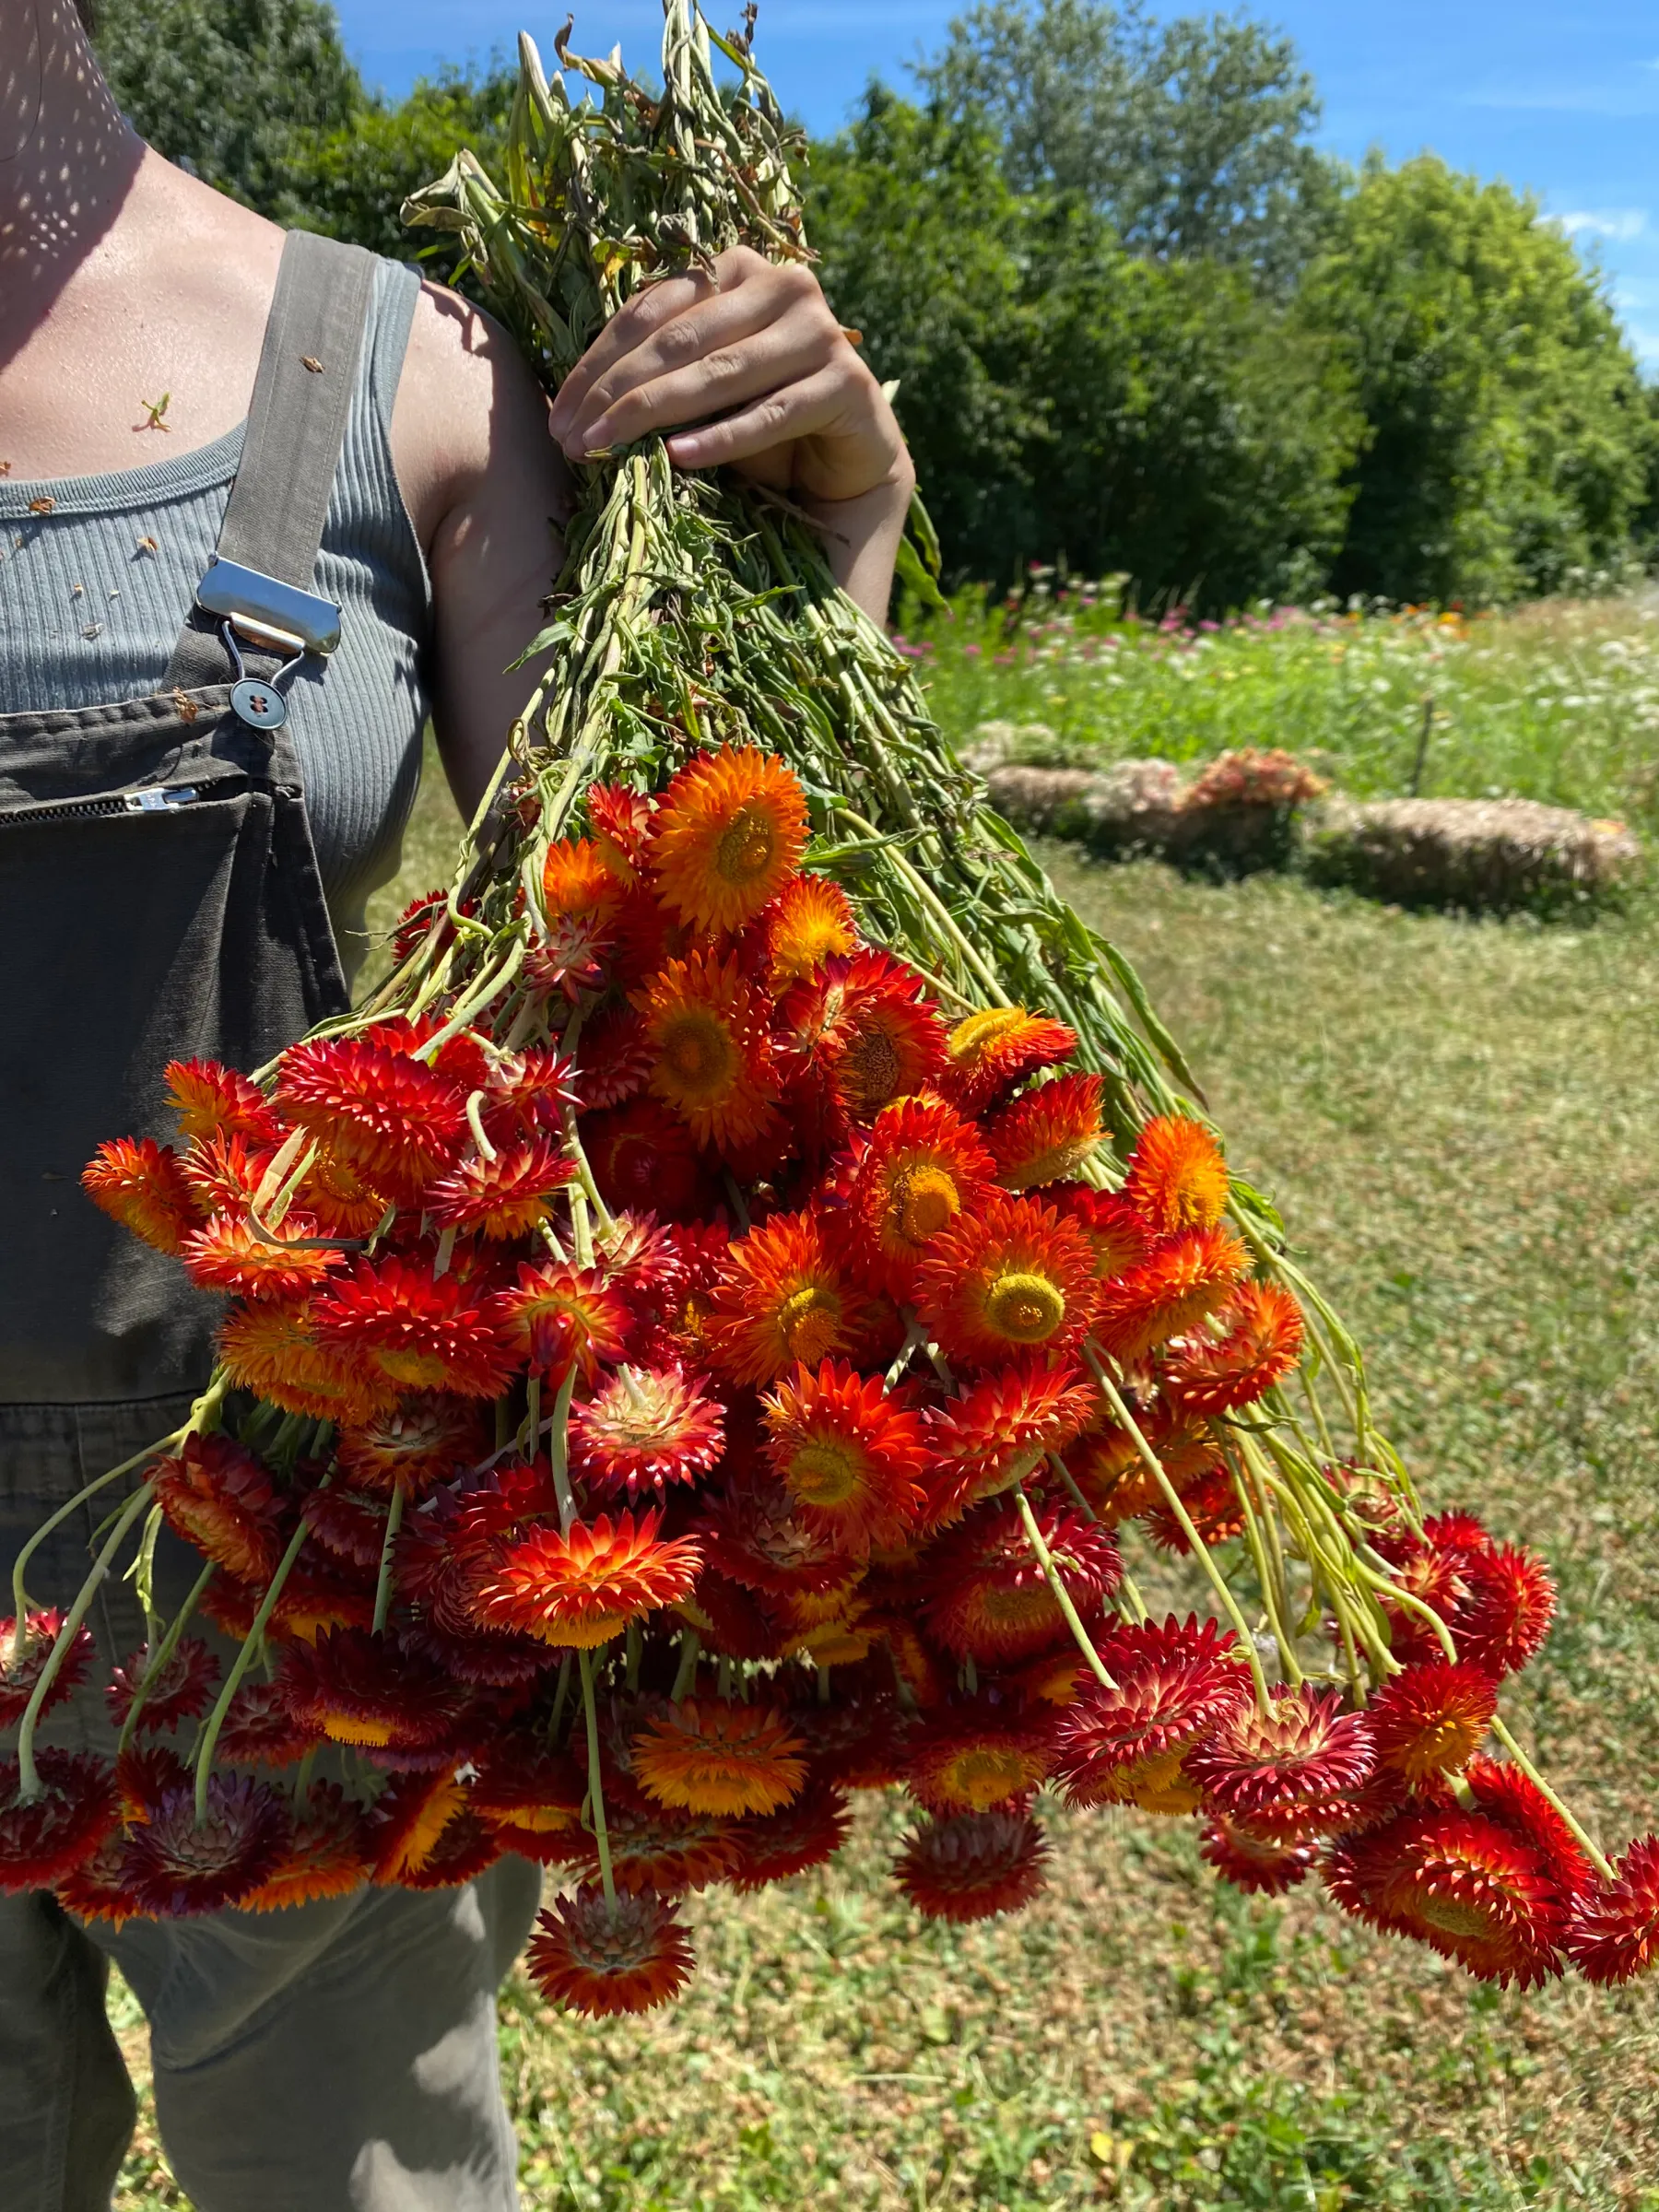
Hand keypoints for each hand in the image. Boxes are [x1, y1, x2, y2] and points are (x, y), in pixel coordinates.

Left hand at [547, 245, 911, 504]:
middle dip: (616, 392)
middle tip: (572, 441)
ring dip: (654, 414)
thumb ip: (660, 370)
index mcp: (737, 269)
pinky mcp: (847, 384)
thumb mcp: (704, 386)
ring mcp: (820, 332)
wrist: (847, 457)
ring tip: (606, 449)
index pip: (651, 311)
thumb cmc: (764, 413)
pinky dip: (722, 439)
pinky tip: (679, 457)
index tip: (558, 416)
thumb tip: (577, 403)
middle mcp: (783, 285)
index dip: (598, 364)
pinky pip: (771, 414)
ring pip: (720, 373)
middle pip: (679, 340)